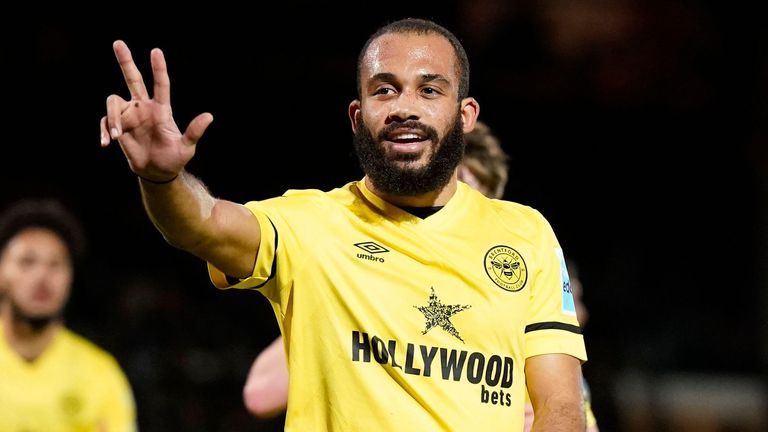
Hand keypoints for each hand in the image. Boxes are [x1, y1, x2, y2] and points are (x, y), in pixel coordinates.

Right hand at [100, 40, 212, 182]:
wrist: (158, 173)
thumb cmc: (174, 159)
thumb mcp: (186, 147)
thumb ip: (194, 132)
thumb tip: (210, 116)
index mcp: (161, 109)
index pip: (161, 84)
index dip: (158, 68)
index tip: (156, 50)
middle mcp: (144, 107)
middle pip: (133, 79)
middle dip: (126, 61)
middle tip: (118, 42)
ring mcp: (129, 116)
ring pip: (114, 102)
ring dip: (112, 118)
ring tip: (115, 136)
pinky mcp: (118, 127)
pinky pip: (105, 121)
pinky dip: (103, 131)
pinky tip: (106, 143)